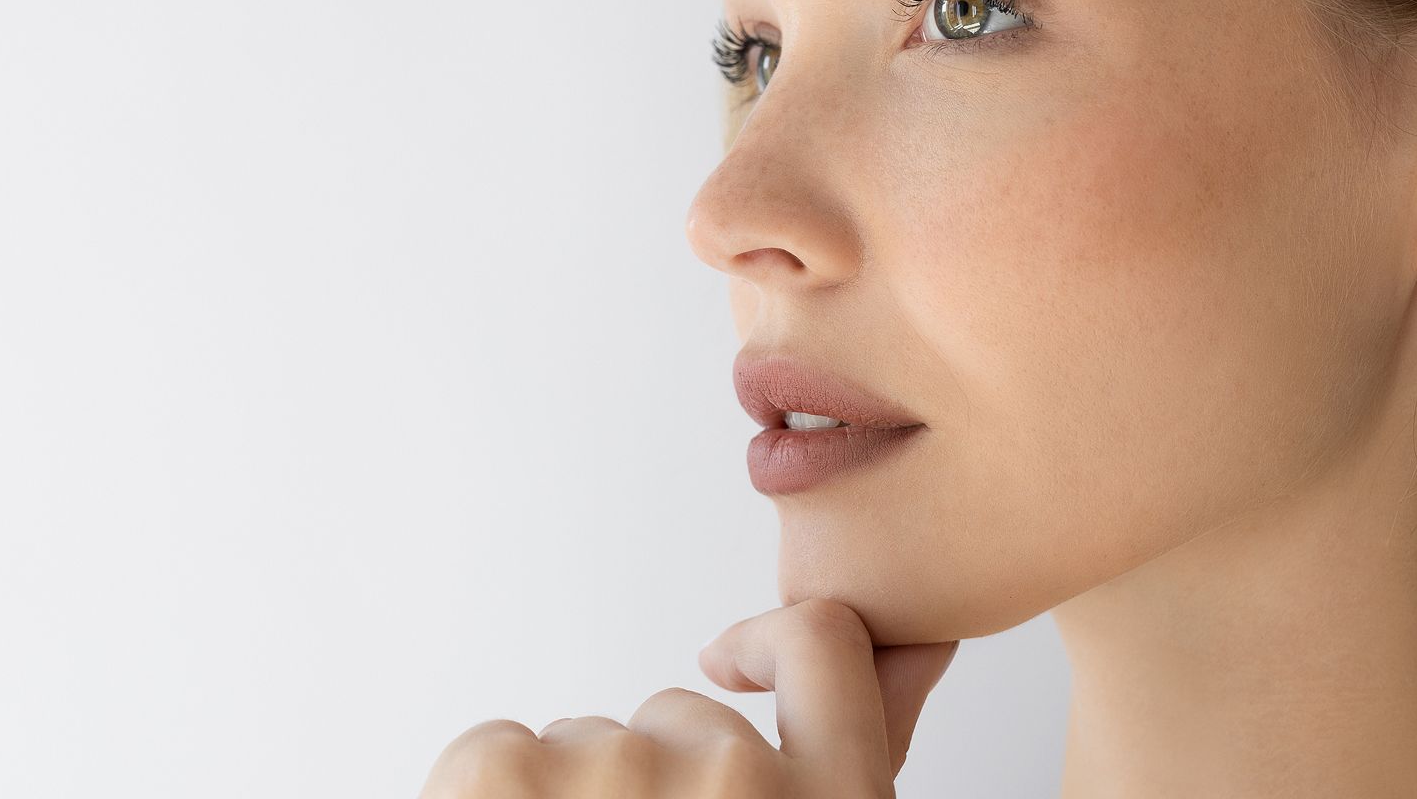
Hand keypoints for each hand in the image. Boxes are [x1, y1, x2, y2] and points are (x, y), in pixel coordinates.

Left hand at [418, 598, 959, 796]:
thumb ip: (861, 742)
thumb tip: (929, 633)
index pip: (823, 643)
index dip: (769, 647)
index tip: (730, 665)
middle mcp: (741, 787)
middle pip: (677, 712)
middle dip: (646, 783)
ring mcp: (620, 783)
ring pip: (581, 739)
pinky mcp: (501, 780)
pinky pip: (495, 745)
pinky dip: (488, 797)